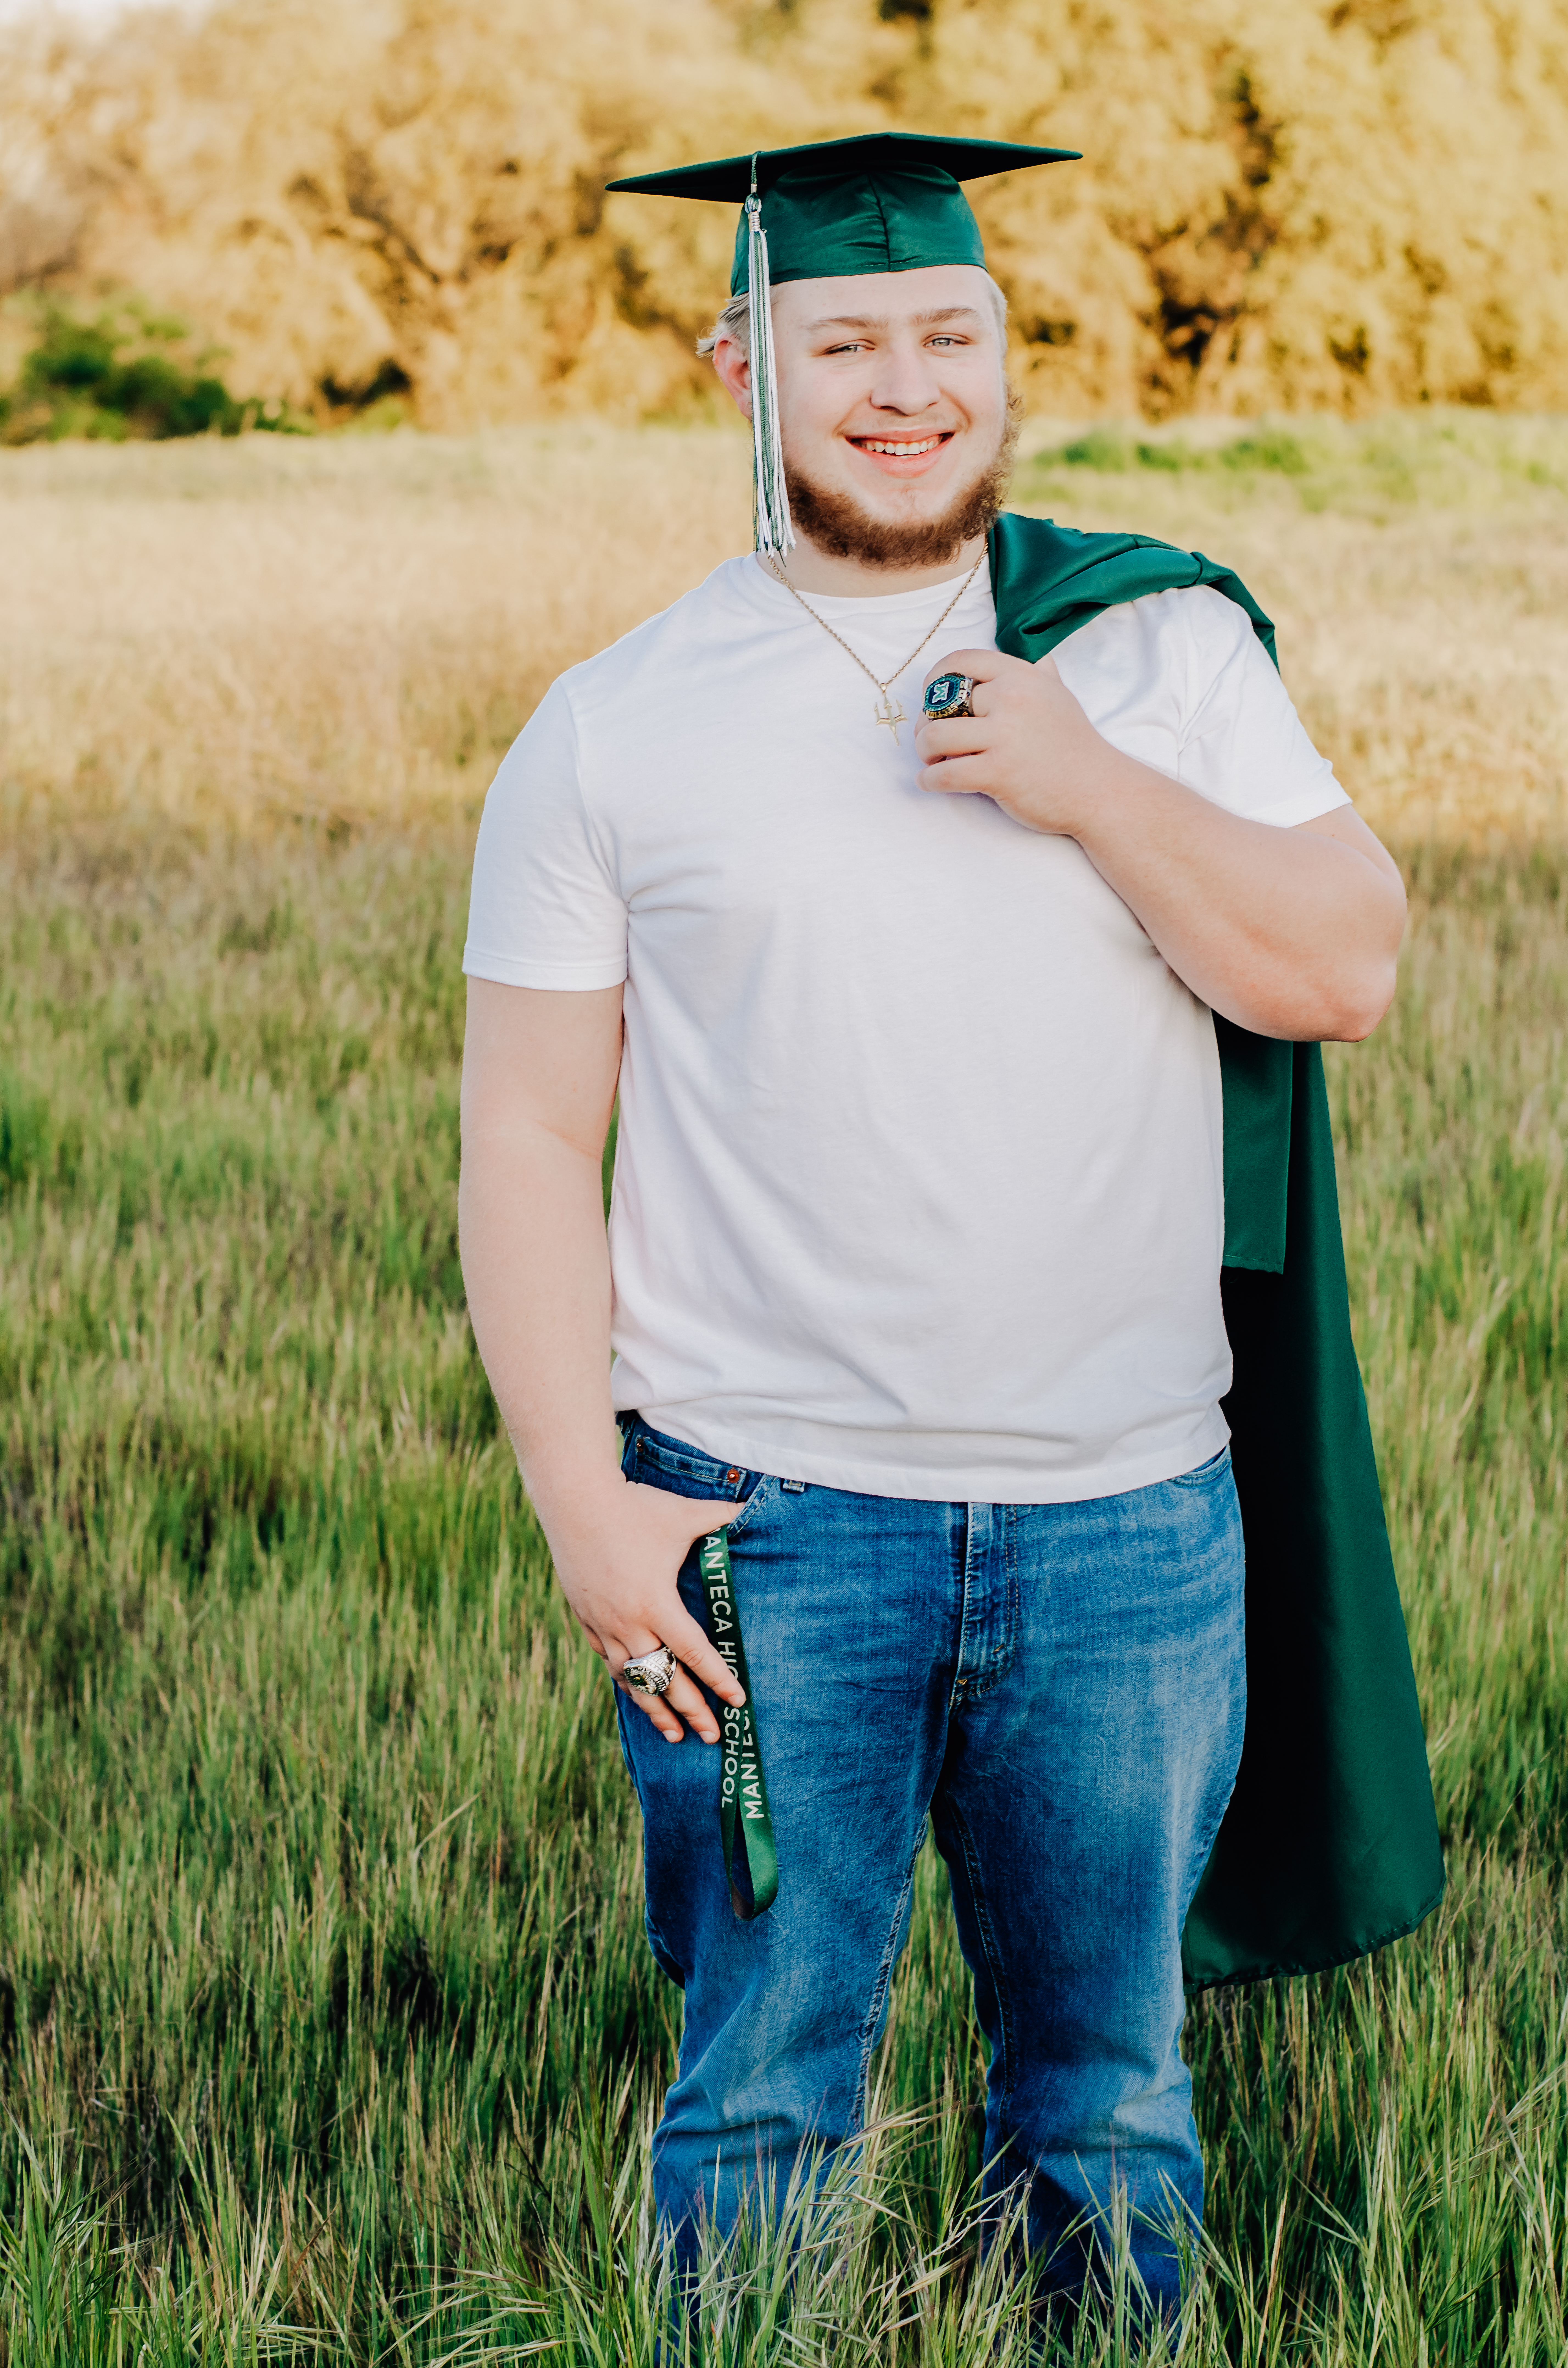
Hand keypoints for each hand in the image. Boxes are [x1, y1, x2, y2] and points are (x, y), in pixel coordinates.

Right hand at [542, 1473, 746, 1743]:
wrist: (574, 1501)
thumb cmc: (634, 1506)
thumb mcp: (684, 1513)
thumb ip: (724, 1515)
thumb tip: (754, 1507)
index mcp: (657, 1603)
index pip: (694, 1653)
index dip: (718, 1679)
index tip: (738, 1701)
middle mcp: (629, 1623)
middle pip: (665, 1679)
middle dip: (692, 1711)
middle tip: (714, 1737)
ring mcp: (604, 1625)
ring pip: (633, 1679)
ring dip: (656, 1710)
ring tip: (674, 1736)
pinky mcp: (586, 1619)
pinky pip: (608, 1662)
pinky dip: (627, 1683)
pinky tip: (637, 1695)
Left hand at [912, 648, 1111, 836]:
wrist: (1099, 789)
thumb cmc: (1074, 745)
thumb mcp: (1059, 695)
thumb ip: (1041, 672)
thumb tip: (1037, 654)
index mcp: (1021, 675)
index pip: (961, 661)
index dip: (934, 678)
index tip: (929, 698)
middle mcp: (1012, 699)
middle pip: (941, 703)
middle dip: (927, 724)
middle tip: (932, 742)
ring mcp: (1005, 736)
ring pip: (935, 737)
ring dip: (924, 752)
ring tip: (933, 762)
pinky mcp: (998, 773)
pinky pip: (944, 775)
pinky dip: (929, 781)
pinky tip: (932, 783)